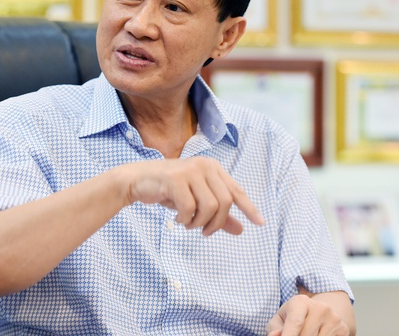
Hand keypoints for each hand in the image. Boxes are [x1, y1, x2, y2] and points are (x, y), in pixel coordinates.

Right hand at [122, 156, 263, 235]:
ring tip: (188, 223)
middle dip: (216, 223)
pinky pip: (189, 208)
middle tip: (204, 232)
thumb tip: (240, 230)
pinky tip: (176, 218)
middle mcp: (205, 166)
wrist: (138, 181)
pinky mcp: (175, 179)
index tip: (261, 223)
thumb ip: (218, 214)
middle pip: (225, 203)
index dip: (249, 208)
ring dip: (199, 223)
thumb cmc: (169, 191)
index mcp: (213, 168)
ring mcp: (190, 171)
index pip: (236, 191)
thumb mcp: (196, 202)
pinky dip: (184, 219)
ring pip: (209, 207)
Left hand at [266, 293, 350, 335]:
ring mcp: (333, 318)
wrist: (321, 312)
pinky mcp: (343, 329)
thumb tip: (276, 335)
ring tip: (307, 334)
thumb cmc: (296, 317)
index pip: (295, 323)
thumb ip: (275, 328)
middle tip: (297, 335)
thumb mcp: (282, 318)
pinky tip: (317, 335)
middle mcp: (320, 308)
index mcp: (300, 302)